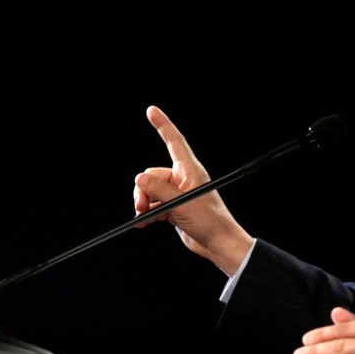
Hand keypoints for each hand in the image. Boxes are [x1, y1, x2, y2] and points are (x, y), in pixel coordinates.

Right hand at [133, 105, 253, 275]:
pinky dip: (147, 214)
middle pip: (152, 175)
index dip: (162, 125)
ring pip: (149, 191)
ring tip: (144, 216)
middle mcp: (182, 179)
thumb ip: (158, 190)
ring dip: (143, 203)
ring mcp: (177, 194)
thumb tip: (138, 179)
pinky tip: (145, 223)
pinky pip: (152, 204)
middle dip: (143, 190)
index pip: (174, 141)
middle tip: (142, 206)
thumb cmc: (209, 221)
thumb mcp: (181, 203)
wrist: (216, 243)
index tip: (151, 110)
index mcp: (190, 170)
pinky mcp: (173, 208)